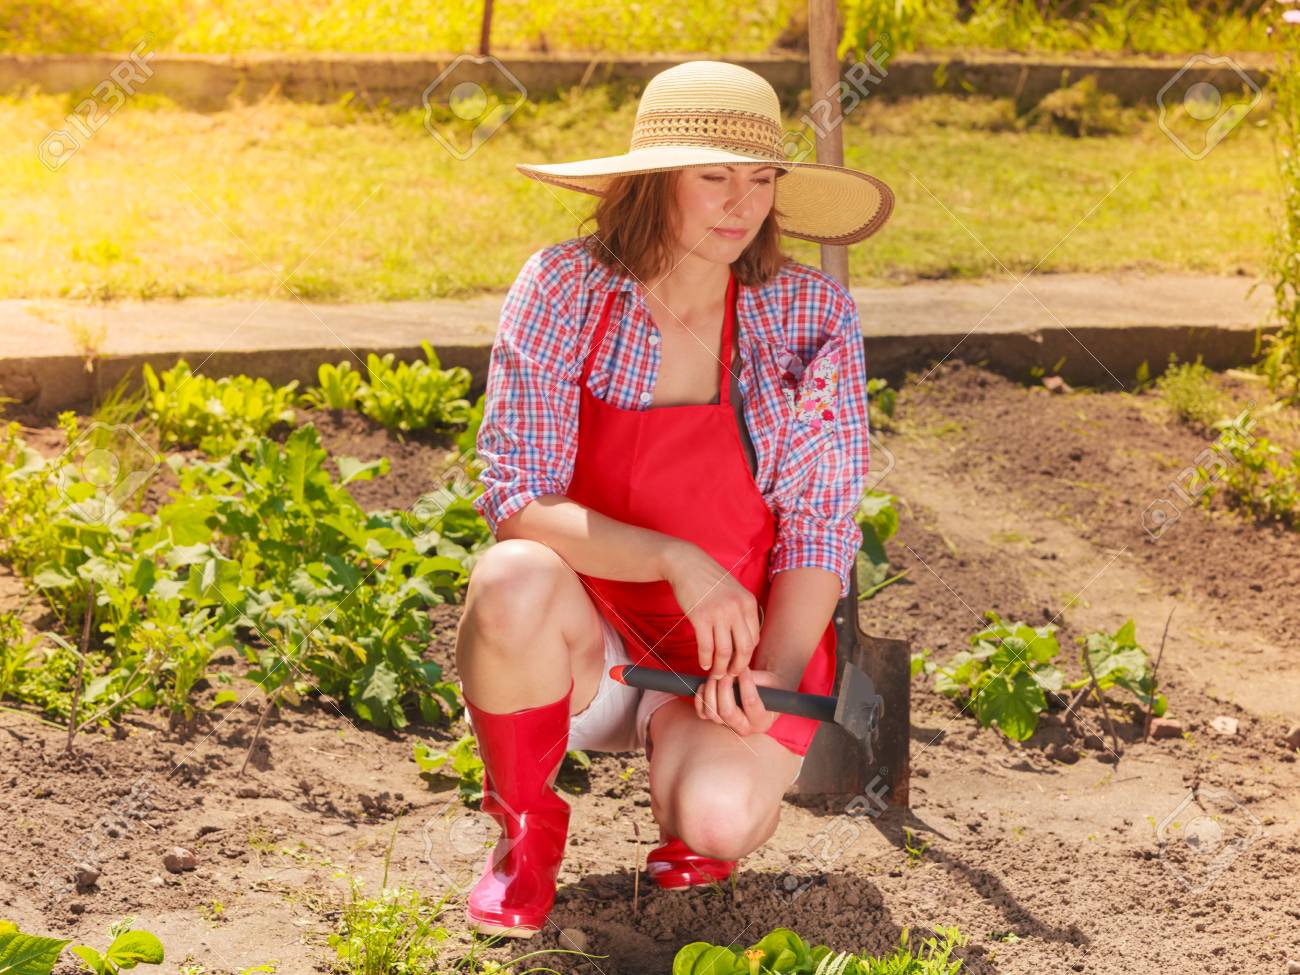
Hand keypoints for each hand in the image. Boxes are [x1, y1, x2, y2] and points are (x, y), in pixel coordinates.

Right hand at [660, 540, 761, 676]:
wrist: (687, 563)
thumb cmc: (710, 579)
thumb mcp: (734, 591)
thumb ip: (741, 612)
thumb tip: (745, 639)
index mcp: (748, 603)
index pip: (754, 639)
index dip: (747, 656)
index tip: (739, 663)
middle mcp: (737, 609)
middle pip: (743, 648)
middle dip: (738, 667)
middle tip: (731, 675)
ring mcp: (719, 613)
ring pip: (725, 651)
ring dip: (721, 668)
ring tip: (716, 674)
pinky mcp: (700, 617)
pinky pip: (706, 646)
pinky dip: (706, 659)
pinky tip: (703, 664)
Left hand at [694, 667, 789, 737]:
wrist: (763, 695)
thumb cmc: (767, 687)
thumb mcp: (768, 681)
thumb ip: (754, 679)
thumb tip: (734, 673)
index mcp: (762, 721)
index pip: (750, 703)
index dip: (745, 683)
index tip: (744, 669)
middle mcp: (745, 728)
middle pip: (727, 711)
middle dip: (724, 688)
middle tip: (726, 672)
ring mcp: (728, 726)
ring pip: (712, 713)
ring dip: (711, 691)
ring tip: (716, 676)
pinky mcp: (715, 721)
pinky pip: (702, 713)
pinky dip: (700, 699)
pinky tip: (705, 685)